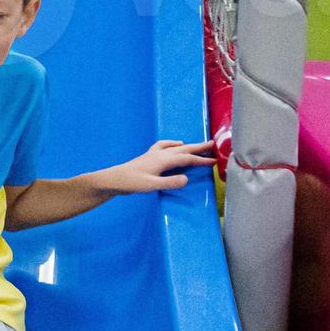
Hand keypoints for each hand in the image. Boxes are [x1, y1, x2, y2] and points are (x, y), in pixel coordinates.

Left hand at [99, 139, 216, 192]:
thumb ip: (170, 182)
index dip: (202, 160)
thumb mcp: (152, 186)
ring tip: (198, 145)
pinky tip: (175, 145)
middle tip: (213, 144)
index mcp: (163, 160)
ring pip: (175, 147)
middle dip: (199, 147)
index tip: (215, 161)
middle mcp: (160, 154)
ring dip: (188, 146)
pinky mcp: (148, 156)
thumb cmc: (132, 183)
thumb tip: (186, 179)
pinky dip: (172, 144)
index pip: (187, 159)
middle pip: (184, 149)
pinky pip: (164, 146)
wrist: (114, 179)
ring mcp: (154, 154)